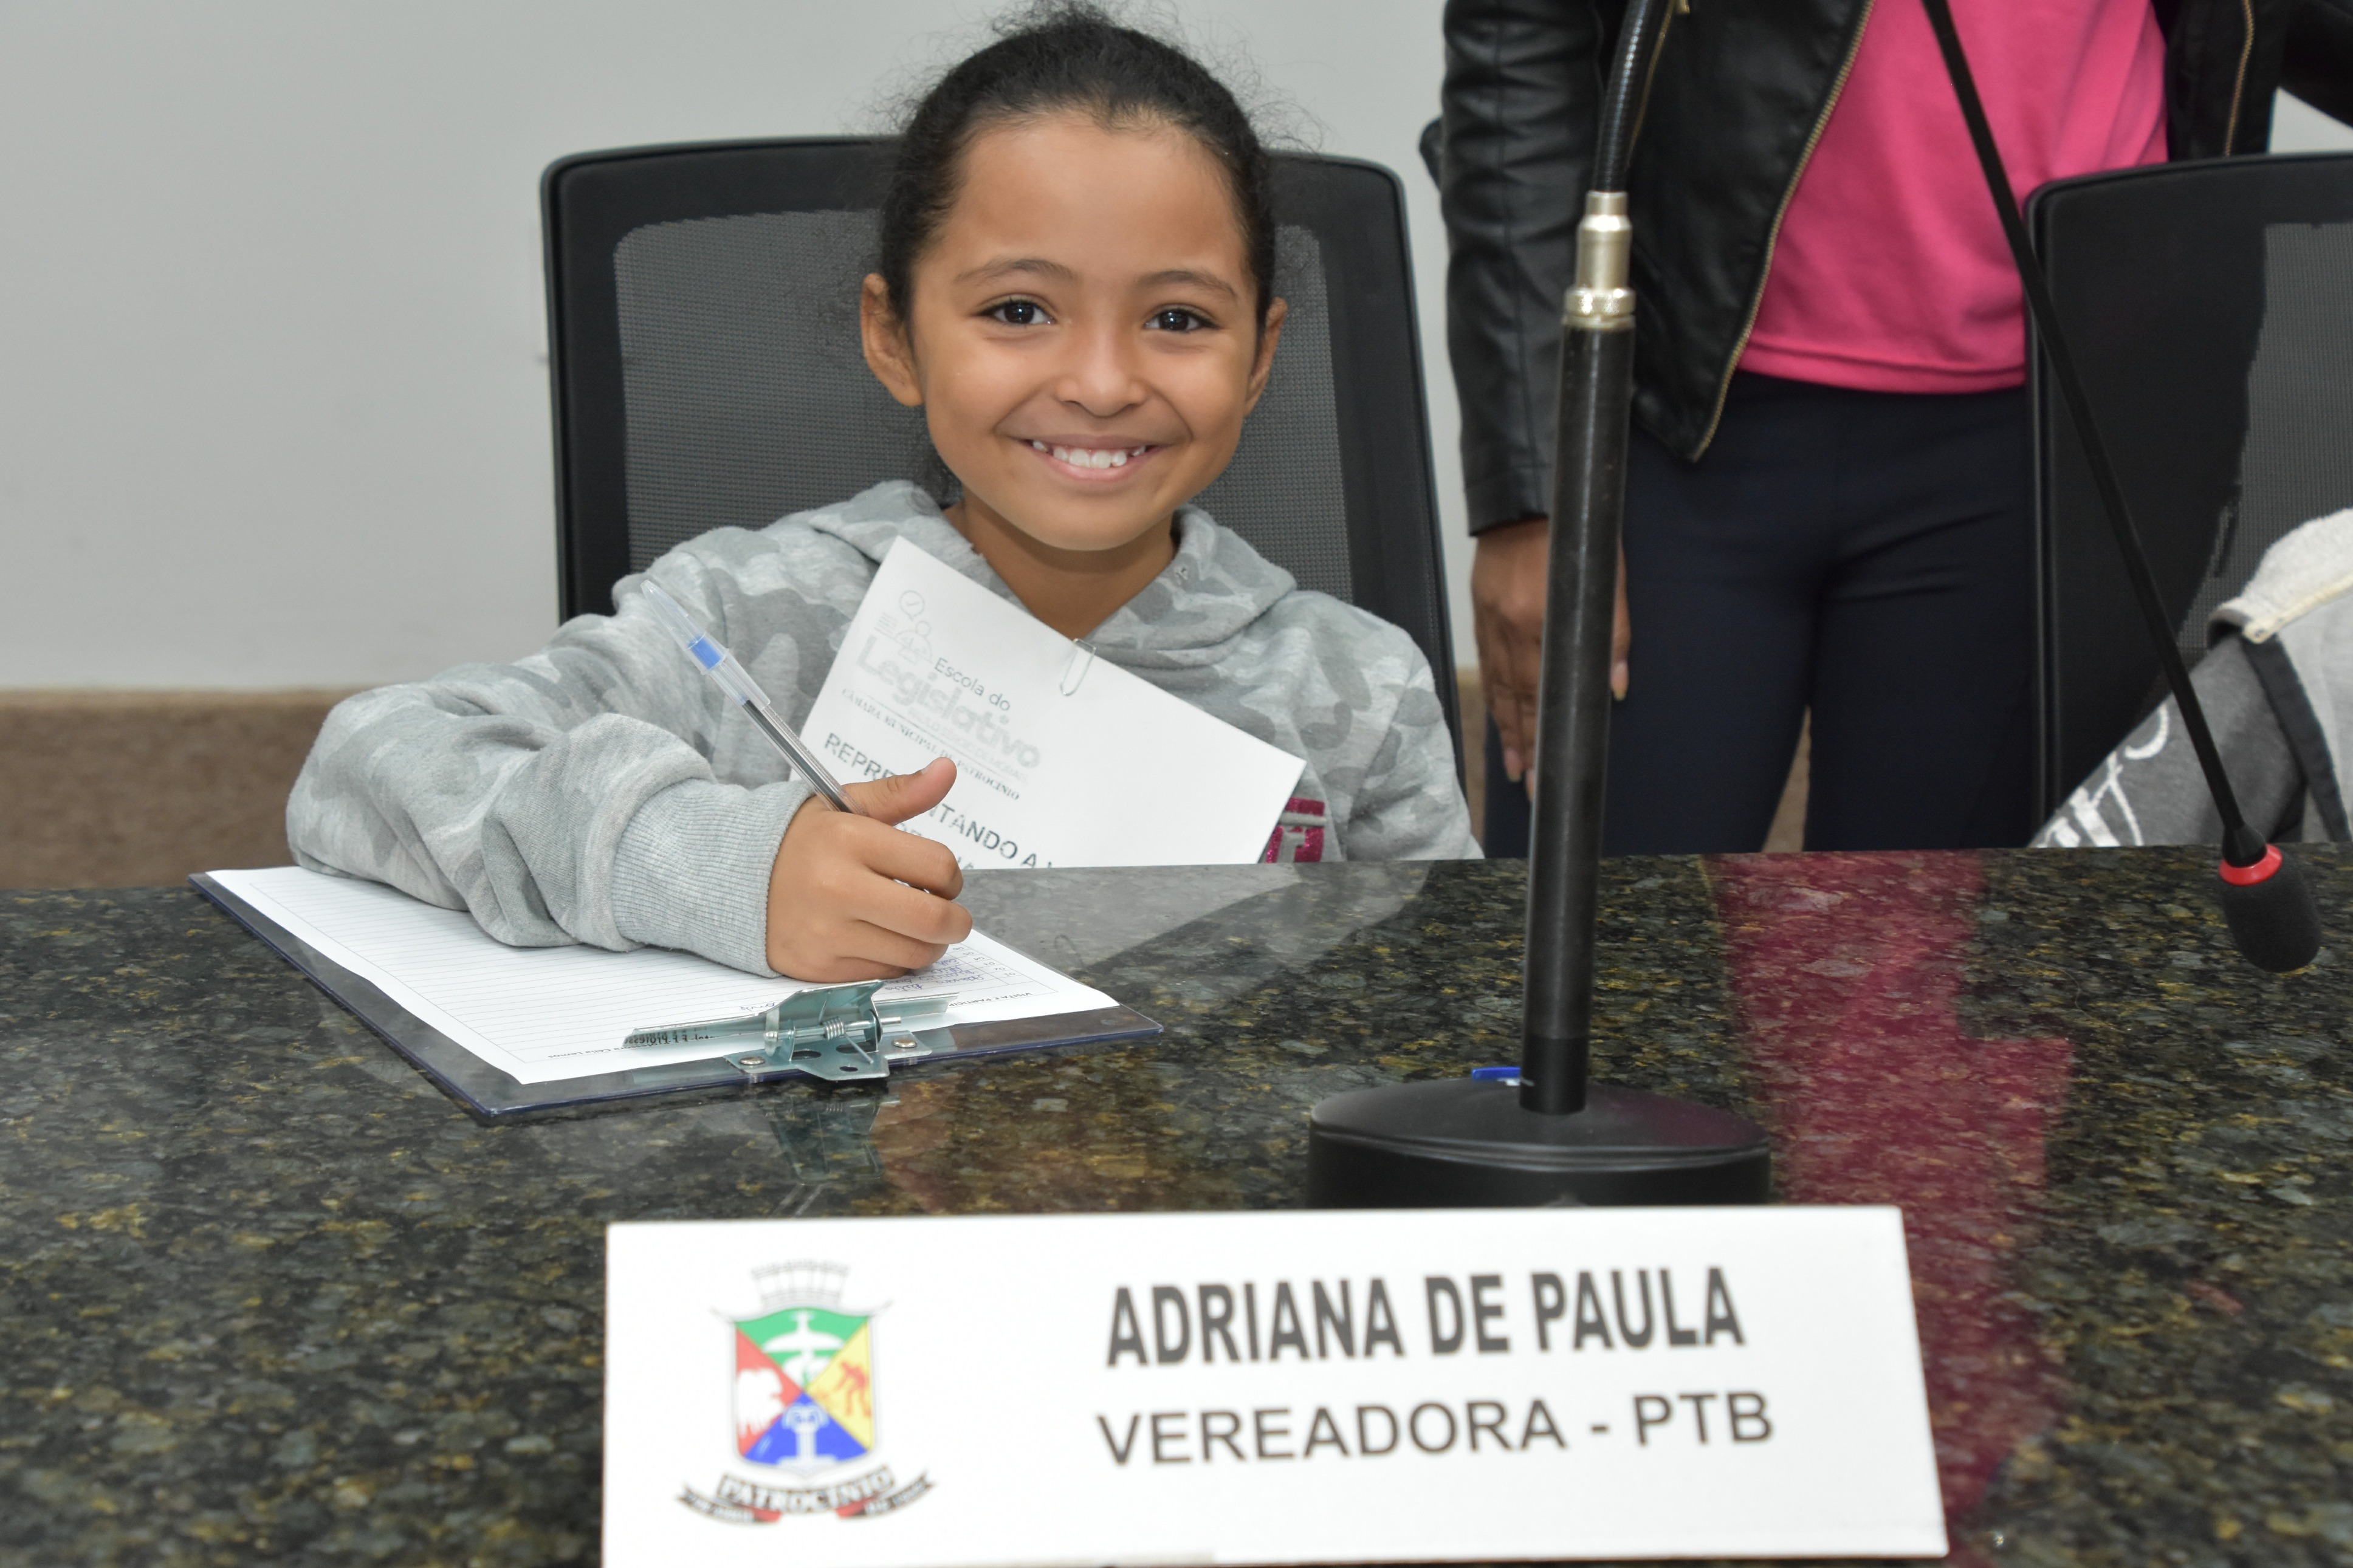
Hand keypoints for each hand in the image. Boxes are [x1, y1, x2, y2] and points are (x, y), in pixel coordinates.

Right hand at [765, 758, 972, 980]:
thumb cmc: (799, 841)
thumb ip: (902, 792)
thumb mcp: (845, 805)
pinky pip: (885, 973)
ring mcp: (826, 933)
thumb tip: (947, 771)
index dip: (951, 876)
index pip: (937, 867)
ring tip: (914, 927)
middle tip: (950, 916)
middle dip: (956, 922)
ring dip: (929, 945)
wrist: (732, 877)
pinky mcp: (819, 967)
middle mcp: (837, 888)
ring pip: (915, 954)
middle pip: (933, 919)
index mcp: (849, 839)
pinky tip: (882, 939)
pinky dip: (895, 961)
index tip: (941, 879)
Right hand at [1470, 519, 1630, 796]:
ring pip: (1498, 687)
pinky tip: (1497, 716)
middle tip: (1529, 782)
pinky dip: (1492, 695)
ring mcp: (1491, 621)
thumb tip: (1614, 685)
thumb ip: (1612, 631)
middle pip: (1517, 699)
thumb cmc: (1570, 529)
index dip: (1543, 734)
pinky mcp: (1481, 611)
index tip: (1546, 768)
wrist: (1523, 493)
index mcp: (1539, 619)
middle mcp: (1510, 627)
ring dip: (1507, 729)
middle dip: (1524, 745)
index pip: (1542, 692)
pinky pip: (1486, 664)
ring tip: (1512, 764)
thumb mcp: (1609, 575)